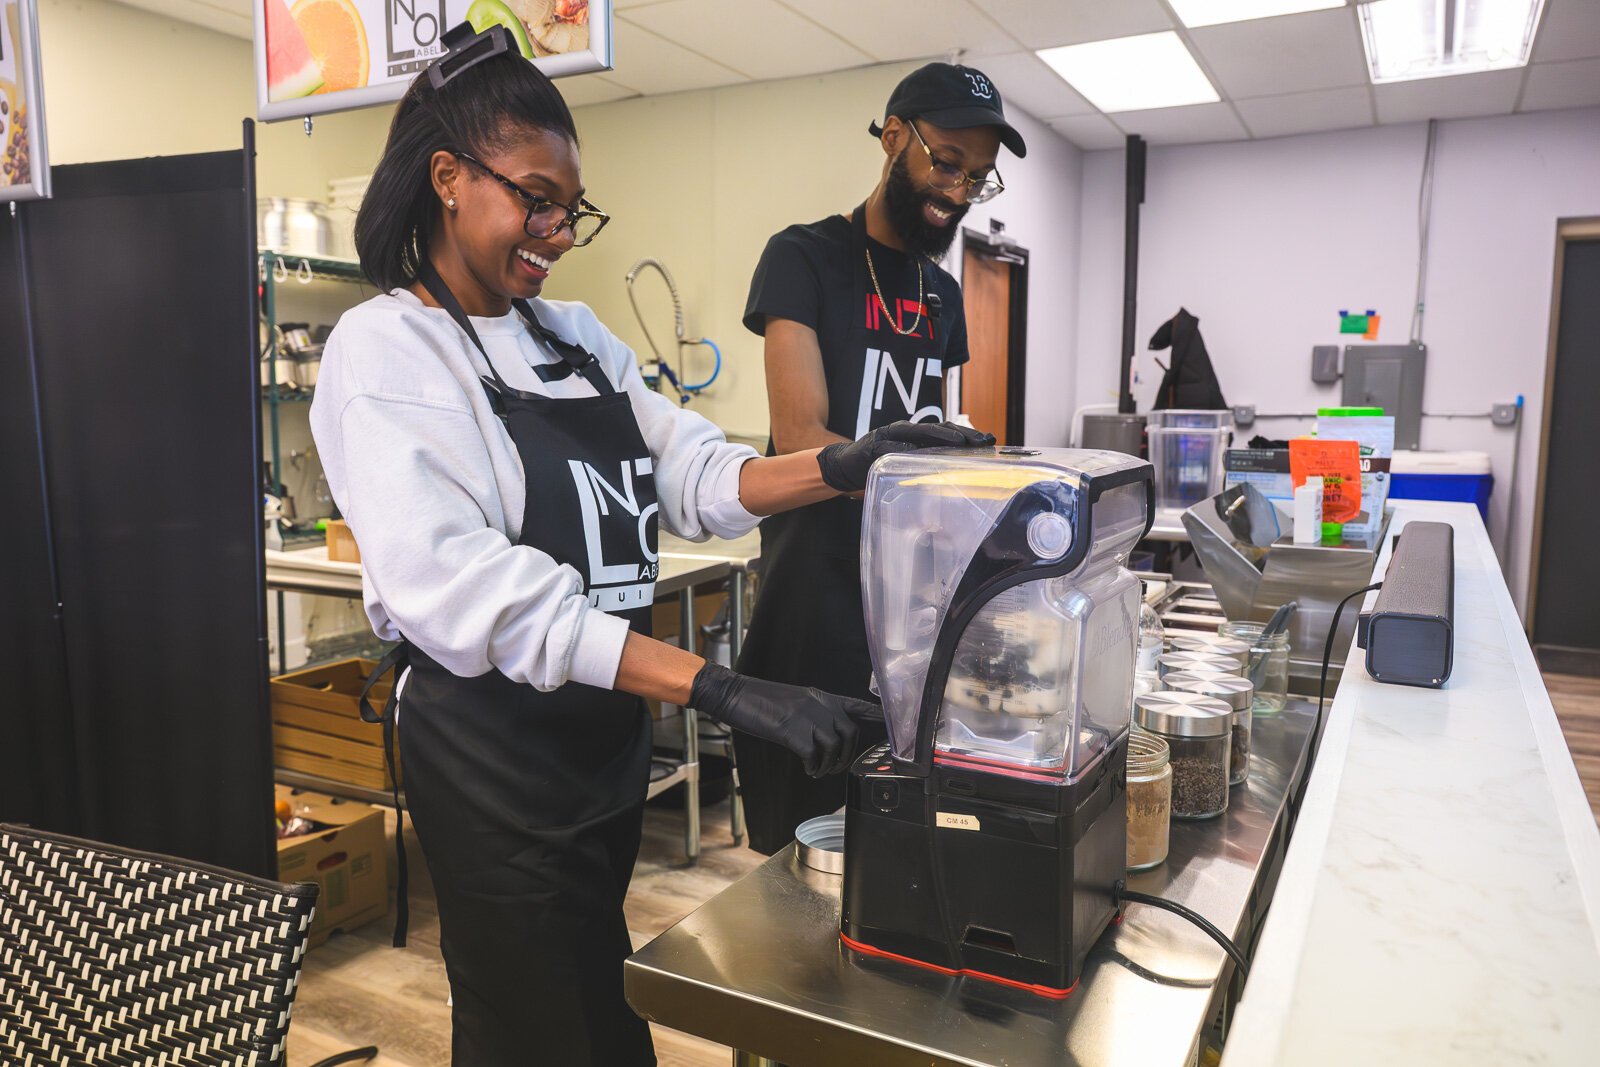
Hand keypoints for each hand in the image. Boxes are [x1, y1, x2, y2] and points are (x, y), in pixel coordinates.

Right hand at [690, 663, 870, 776]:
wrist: (736, 695)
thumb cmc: (761, 700)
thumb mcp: (795, 701)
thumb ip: (814, 713)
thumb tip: (827, 734)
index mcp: (821, 697)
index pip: (856, 705)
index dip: (875, 714)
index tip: (888, 721)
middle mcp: (819, 705)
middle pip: (850, 732)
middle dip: (847, 754)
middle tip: (836, 766)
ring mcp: (807, 717)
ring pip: (834, 746)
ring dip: (830, 764)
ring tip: (819, 771)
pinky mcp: (793, 732)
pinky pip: (814, 755)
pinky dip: (814, 767)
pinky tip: (808, 769)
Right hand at [817, 421, 994, 493]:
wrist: (844, 466)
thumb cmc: (878, 466)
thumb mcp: (904, 466)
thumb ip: (924, 466)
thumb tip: (954, 476)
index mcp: (916, 436)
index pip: (946, 433)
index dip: (967, 435)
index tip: (989, 441)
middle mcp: (905, 431)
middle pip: (938, 429)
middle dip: (961, 434)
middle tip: (981, 441)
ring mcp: (890, 435)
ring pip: (921, 432)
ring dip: (941, 435)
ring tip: (959, 440)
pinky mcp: (876, 444)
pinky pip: (895, 445)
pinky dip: (909, 448)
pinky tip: (922, 451)